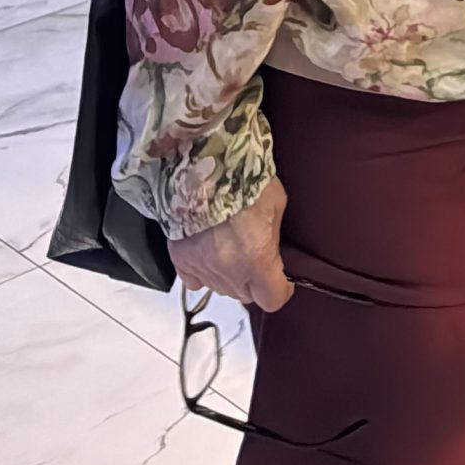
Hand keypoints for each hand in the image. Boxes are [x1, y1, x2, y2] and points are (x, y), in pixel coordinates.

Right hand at [168, 174, 293, 312]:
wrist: (201, 166)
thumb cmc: (243, 177)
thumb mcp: (277, 202)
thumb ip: (273, 233)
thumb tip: (269, 245)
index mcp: (258, 260)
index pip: (273, 298)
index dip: (281, 289)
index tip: (283, 278)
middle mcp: (231, 273)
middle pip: (246, 294)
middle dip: (254, 279)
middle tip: (255, 253)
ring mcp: (203, 269)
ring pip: (221, 288)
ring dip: (230, 275)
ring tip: (230, 247)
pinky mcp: (181, 261)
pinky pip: (194, 280)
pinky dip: (202, 272)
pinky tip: (207, 254)